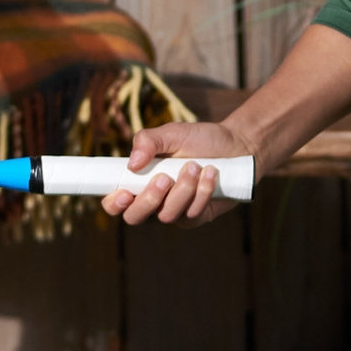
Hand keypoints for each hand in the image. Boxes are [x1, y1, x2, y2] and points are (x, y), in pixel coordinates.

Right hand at [101, 119, 255, 226]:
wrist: (237, 145)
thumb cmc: (200, 139)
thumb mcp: (173, 132)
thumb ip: (148, 141)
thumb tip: (132, 163)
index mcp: (140, 179)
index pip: (115, 201)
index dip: (113, 203)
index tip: (123, 193)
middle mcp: (154, 199)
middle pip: (135, 217)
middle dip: (149, 199)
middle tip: (165, 178)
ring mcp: (175, 211)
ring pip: (167, 215)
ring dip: (182, 189)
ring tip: (195, 166)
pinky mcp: (197, 217)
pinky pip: (192, 214)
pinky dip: (202, 192)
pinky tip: (211, 174)